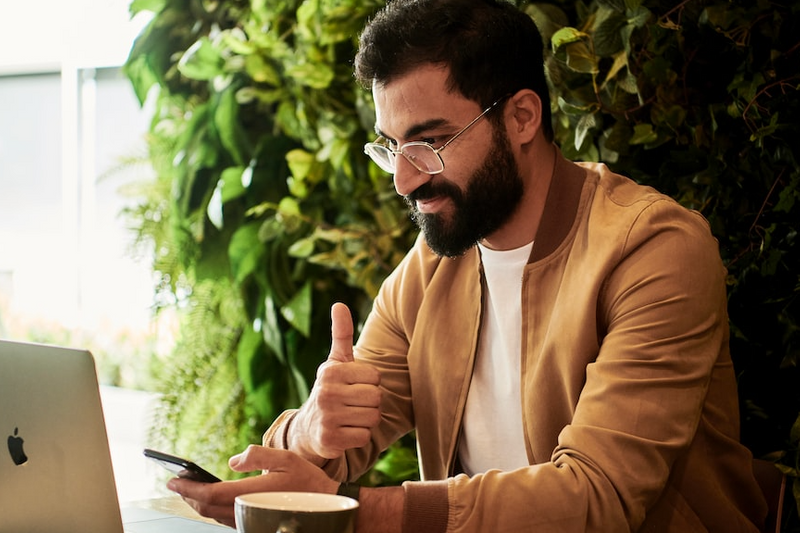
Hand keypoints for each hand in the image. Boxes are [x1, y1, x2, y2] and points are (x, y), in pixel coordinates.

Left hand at [167, 445, 338, 527]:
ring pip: (214, 516)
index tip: (173, 479)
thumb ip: (257, 455)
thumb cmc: (307, 481)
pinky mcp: (254, 525)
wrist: (326, 507)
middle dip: (189, 495)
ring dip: (198, 503)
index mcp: (252, 494)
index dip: (188, 488)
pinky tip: (210, 499)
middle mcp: (247, 512)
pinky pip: (226, 519)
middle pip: (207, 508)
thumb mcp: (285, 458)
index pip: (210, 494)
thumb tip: (232, 460)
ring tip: (189, 489)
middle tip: (175, 482)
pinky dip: (212, 509)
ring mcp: (250, 521)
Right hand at [291, 302, 381, 462]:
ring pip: (373, 418)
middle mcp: (326, 393)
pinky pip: (364, 437)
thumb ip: (342, 334)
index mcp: (330, 371)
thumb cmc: (331, 389)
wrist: (308, 428)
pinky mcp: (329, 440)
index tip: (354, 386)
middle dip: (370, 402)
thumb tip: (339, 304)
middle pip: (376, 397)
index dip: (370, 383)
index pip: (375, 376)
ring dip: (366, 420)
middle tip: (353, 404)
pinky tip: (345, 432)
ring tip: (350, 417)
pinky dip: (359, 437)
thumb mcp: (335, 362)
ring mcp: (327, 417)